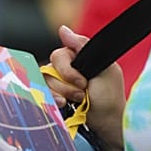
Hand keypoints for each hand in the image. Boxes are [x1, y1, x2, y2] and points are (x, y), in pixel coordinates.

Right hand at [46, 24, 124, 145]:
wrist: (107, 122)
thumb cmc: (110, 97)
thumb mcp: (104, 68)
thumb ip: (83, 46)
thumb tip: (62, 29)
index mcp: (76, 59)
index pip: (58, 55)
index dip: (67, 69)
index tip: (83, 82)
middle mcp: (64, 69)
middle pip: (49, 68)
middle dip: (65, 84)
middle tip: (82, 92)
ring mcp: (56, 84)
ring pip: (44, 82)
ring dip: (62, 93)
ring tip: (77, 101)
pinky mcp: (51, 96)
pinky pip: (40, 93)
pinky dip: (51, 99)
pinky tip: (63, 105)